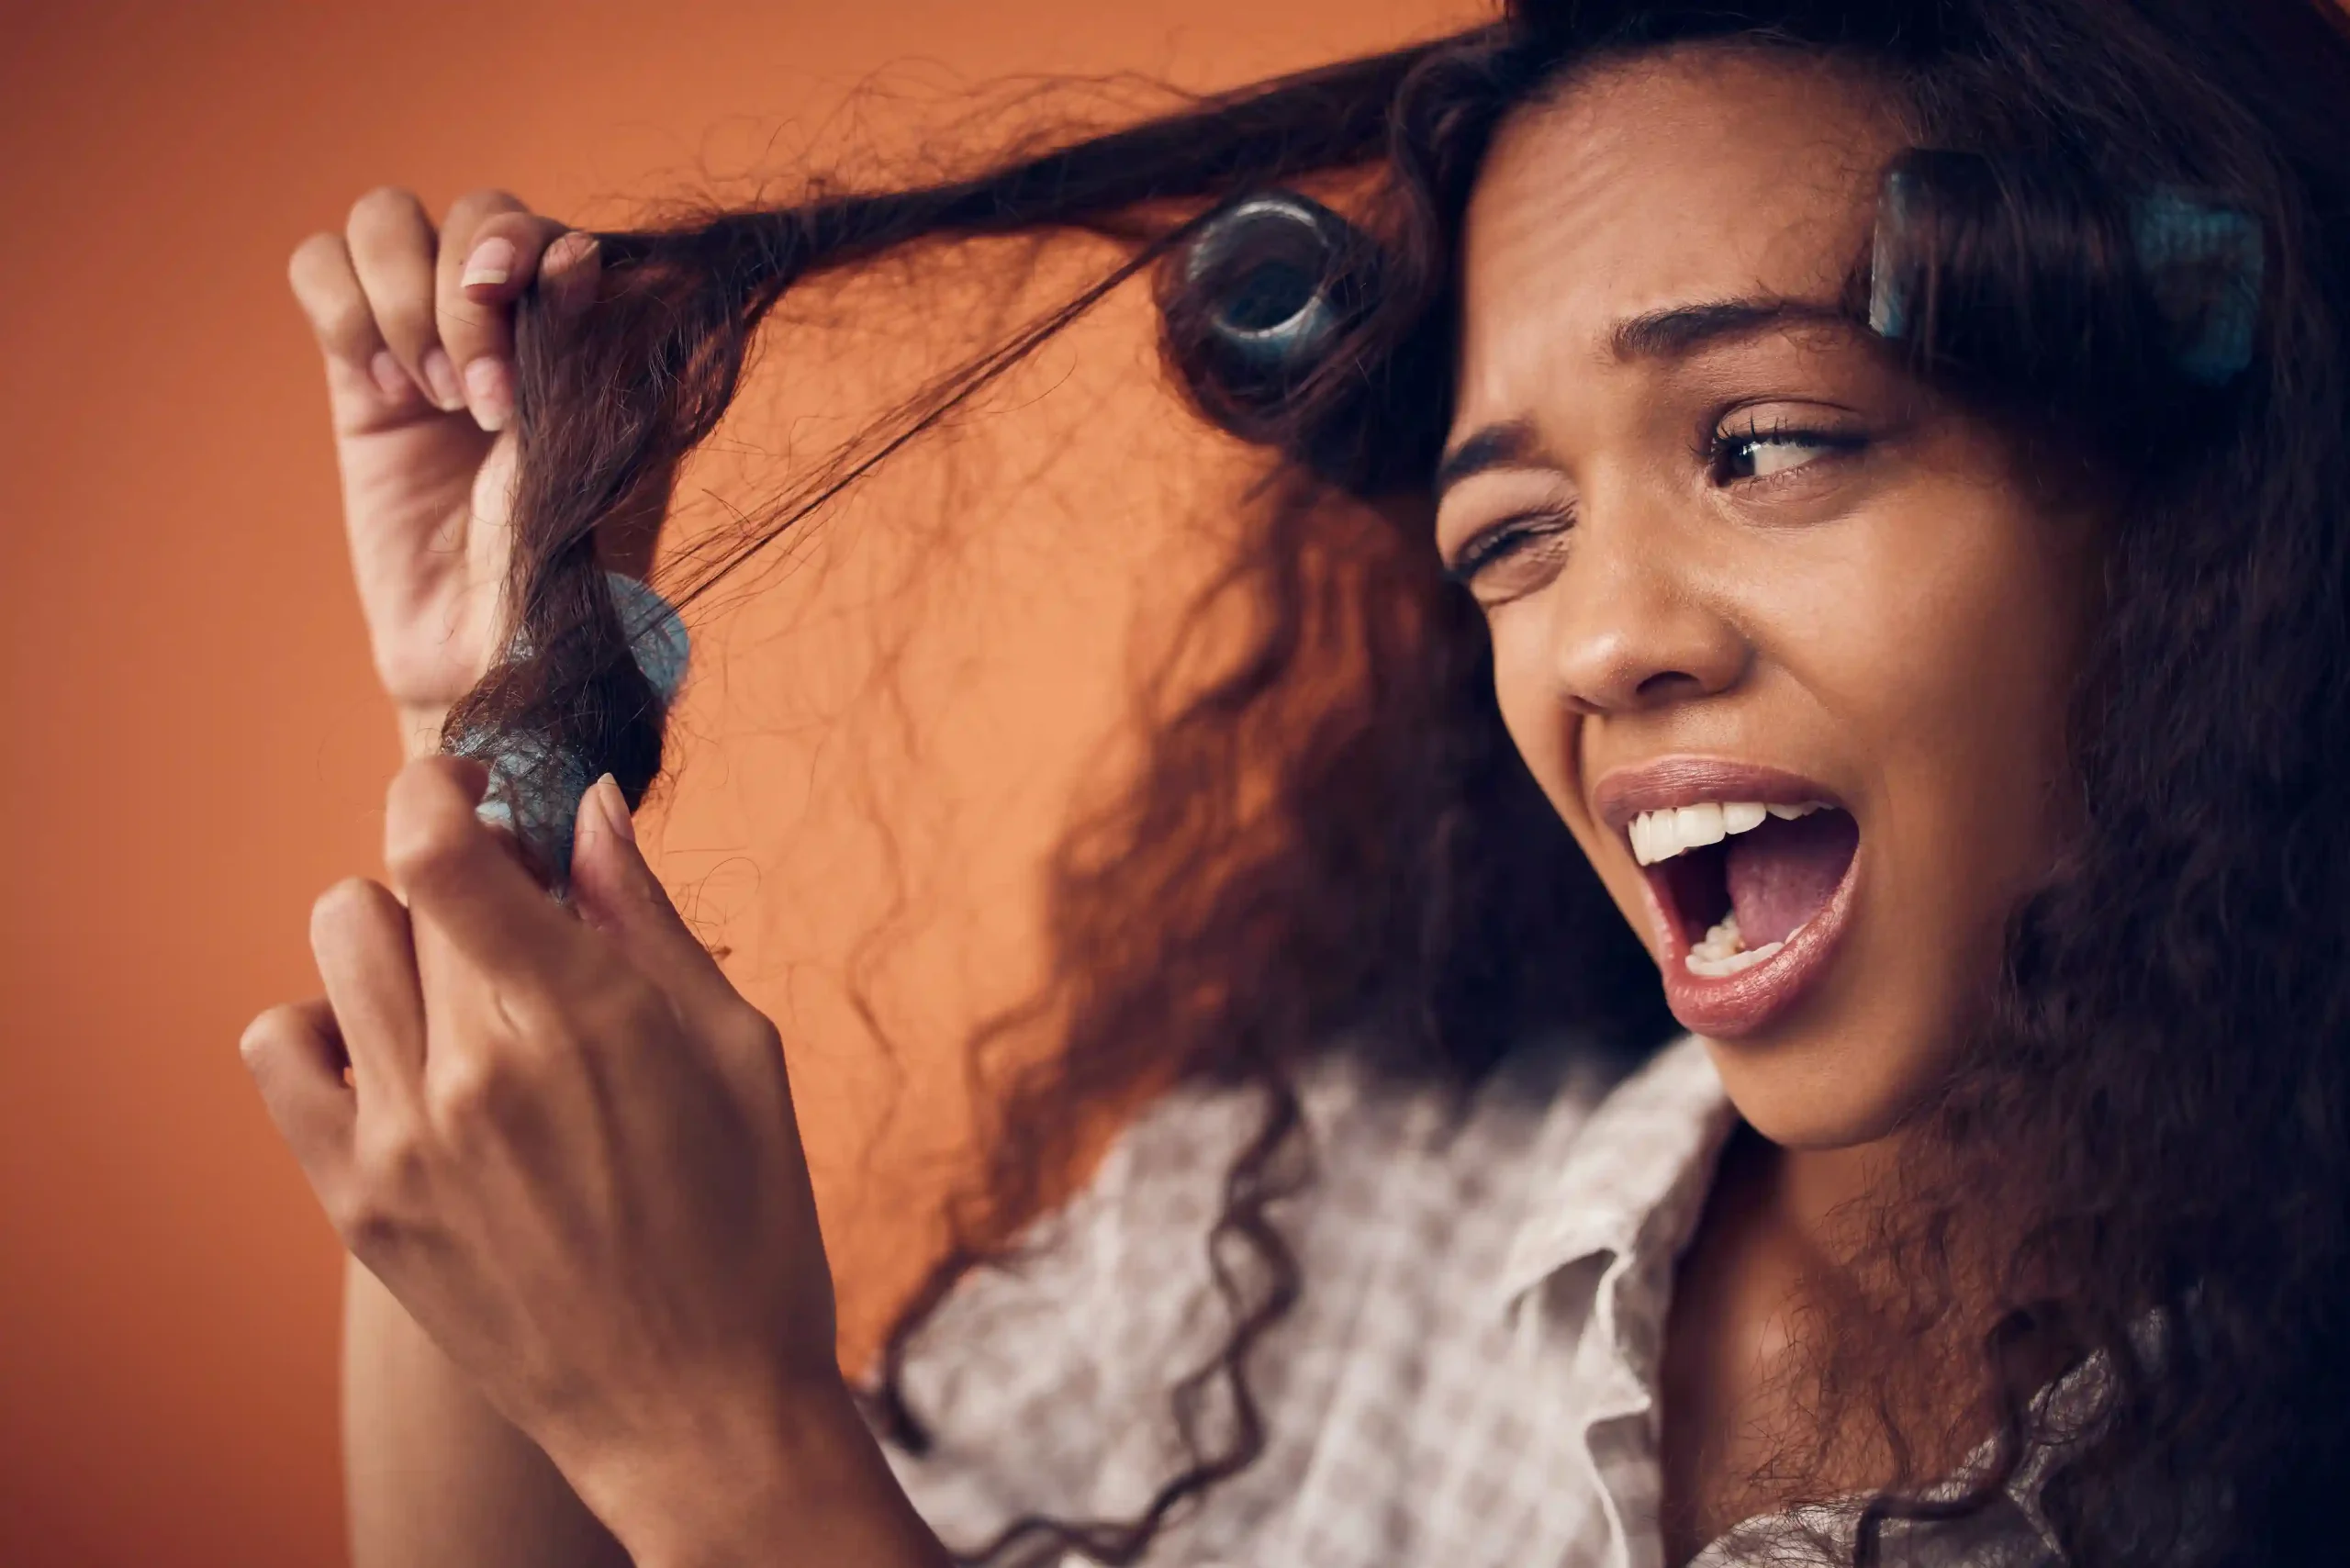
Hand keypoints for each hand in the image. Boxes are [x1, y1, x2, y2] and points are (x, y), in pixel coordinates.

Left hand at [240, 760, 937, 1564]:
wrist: (695, 1411)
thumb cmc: (750, 1229)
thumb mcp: (741, 1056)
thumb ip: (651, 920)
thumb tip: (592, 804)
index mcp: (582, 1018)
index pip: (437, 844)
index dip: (443, 783)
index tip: (482, 786)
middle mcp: (471, 1070)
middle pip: (404, 885)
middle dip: (466, 868)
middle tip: (526, 915)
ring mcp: (401, 1141)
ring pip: (337, 945)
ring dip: (398, 931)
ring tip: (463, 985)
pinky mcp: (359, 1204)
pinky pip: (278, 1051)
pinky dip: (323, 1020)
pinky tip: (396, 1050)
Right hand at [288, 190, 625, 752]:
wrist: (487, 661)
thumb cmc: (565, 577)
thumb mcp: (587, 462)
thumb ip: (579, 353)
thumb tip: (579, 251)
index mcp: (594, 339)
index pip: (557, 229)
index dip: (529, 254)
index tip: (519, 332)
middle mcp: (516, 324)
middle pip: (477, 210)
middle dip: (468, 292)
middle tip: (481, 401)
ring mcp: (433, 339)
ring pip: (388, 218)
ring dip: (405, 298)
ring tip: (432, 398)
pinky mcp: (360, 369)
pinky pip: (322, 267)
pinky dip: (344, 309)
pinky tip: (382, 391)